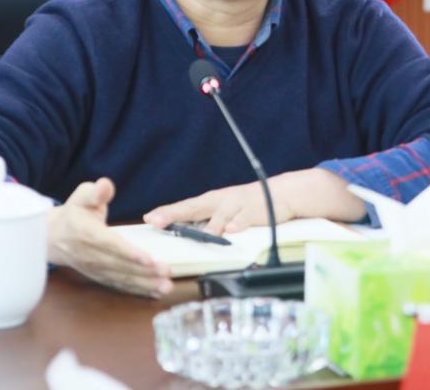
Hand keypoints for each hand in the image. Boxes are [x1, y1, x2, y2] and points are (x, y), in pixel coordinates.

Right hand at [47, 178, 172, 297]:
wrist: (53, 238)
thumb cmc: (74, 213)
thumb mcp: (81, 196)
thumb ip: (95, 191)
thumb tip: (105, 185)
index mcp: (87, 233)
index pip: (109, 244)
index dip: (128, 252)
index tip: (147, 257)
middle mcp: (90, 255)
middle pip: (120, 265)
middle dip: (144, 270)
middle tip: (167, 271)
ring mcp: (95, 269)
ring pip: (122, 278)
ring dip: (145, 284)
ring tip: (166, 286)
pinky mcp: (100, 277)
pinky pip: (120, 285)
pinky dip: (139, 290)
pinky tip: (156, 291)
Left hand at [143, 179, 297, 235]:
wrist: (280, 193)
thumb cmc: (245, 204)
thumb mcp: (223, 210)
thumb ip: (206, 221)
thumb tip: (183, 231)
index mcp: (211, 201)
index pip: (184, 207)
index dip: (166, 213)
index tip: (149, 219)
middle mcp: (220, 202)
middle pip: (194, 208)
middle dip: (174, 214)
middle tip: (157, 222)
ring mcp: (237, 206)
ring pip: (220, 217)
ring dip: (208, 227)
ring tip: (196, 235)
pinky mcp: (255, 212)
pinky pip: (245, 219)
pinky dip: (238, 224)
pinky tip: (232, 230)